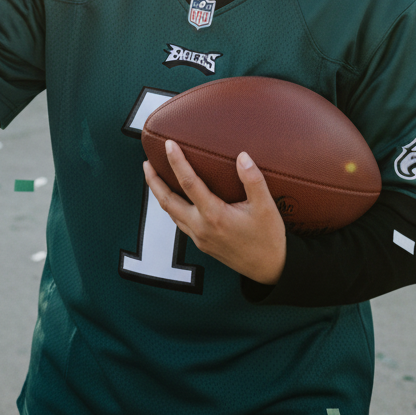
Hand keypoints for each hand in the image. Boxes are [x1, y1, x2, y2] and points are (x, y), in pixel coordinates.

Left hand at [143, 141, 286, 285]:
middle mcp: (201, 227)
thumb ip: (253, 180)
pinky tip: (175, 199)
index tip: (168, 144)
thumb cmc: (268, 237)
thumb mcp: (266, 207)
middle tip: (147, 162)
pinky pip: (180, 223)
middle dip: (154, 181)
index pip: (189, 183)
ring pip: (171, 213)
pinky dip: (171, 207)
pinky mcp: (202, 244)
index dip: (177, 162)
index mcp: (215, 215)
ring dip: (160, 194)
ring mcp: (199, 238)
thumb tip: (242, 156)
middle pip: (168, 201)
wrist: (269, 270)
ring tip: (154, 177)